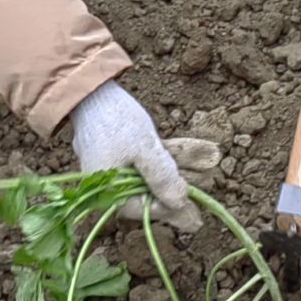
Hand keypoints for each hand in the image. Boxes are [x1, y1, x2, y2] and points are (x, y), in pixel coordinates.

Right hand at [71, 79, 201, 230]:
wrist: (92, 91)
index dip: (170, 204)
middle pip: (149, 192)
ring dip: (178, 168)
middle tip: (207, 184)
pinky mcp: (117, 152)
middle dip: (178, 185)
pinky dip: (166, 156)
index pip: (144, 208)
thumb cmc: (116, 122)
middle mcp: (109, 185)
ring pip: (151, 173)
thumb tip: (179, 203)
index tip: (193, 200)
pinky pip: (145, 160)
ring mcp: (113, 168)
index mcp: (110, 192)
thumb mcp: (145, 150)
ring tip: (208, 161)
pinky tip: (194, 150)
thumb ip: (162, 178)